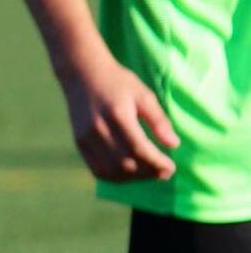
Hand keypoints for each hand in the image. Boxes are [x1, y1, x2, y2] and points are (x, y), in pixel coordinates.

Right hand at [61, 52, 178, 180]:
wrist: (83, 74)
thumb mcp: (143, 94)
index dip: (156, 163)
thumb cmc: (118, 82)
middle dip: (148, 173)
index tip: (171, 167)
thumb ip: (158, 120)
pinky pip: (97, 170)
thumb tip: (174, 145)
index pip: (139, 149)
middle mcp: (99, 129)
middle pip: (125, 163)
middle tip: (164, 172)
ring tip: (149, 173)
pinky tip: (129, 173)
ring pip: (111, 171)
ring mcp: (86, 138)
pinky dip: (115, 177)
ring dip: (133, 178)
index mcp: (117, 114)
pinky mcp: (80, 143)